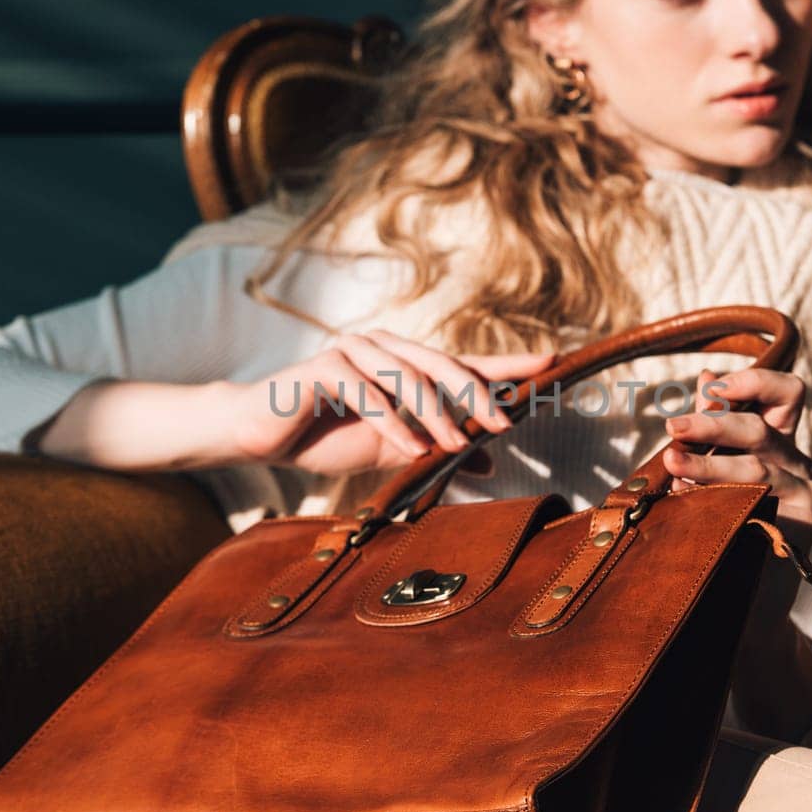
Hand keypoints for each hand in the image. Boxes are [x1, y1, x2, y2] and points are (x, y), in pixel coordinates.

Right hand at [222, 329, 557, 476]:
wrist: (260, 435)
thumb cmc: (326, 436)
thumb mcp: (393, 449)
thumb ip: (437, 448)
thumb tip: (490, 463)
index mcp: (403, 364)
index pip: (463, 362)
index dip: (507, 364)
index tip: (551, 364)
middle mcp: (383, 348)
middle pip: (442, 364)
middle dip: (476, 395)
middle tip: (504, 424)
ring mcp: (352, 351)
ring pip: (407, 376)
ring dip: (435, 414)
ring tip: (453, 446)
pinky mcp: (323, 366)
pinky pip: (366, 392)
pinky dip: (392, 421)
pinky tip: (411, 447)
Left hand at [661, 365, 811, 552]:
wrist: (746, 599)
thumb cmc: (729, 524)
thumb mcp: (720, 468)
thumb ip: (714, 427)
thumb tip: (706, 377)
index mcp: (780, 442)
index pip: (787, 393)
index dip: (756, 380)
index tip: (714, 386)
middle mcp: (799, 464)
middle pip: (760, 429)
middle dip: (712, 425)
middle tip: (673, 428)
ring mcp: (806, 495)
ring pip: (757, 469)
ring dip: (709, 466)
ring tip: (673, 467)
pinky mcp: (802, 528)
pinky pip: (761, 507)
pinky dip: (724, 502)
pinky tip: (695, 506)